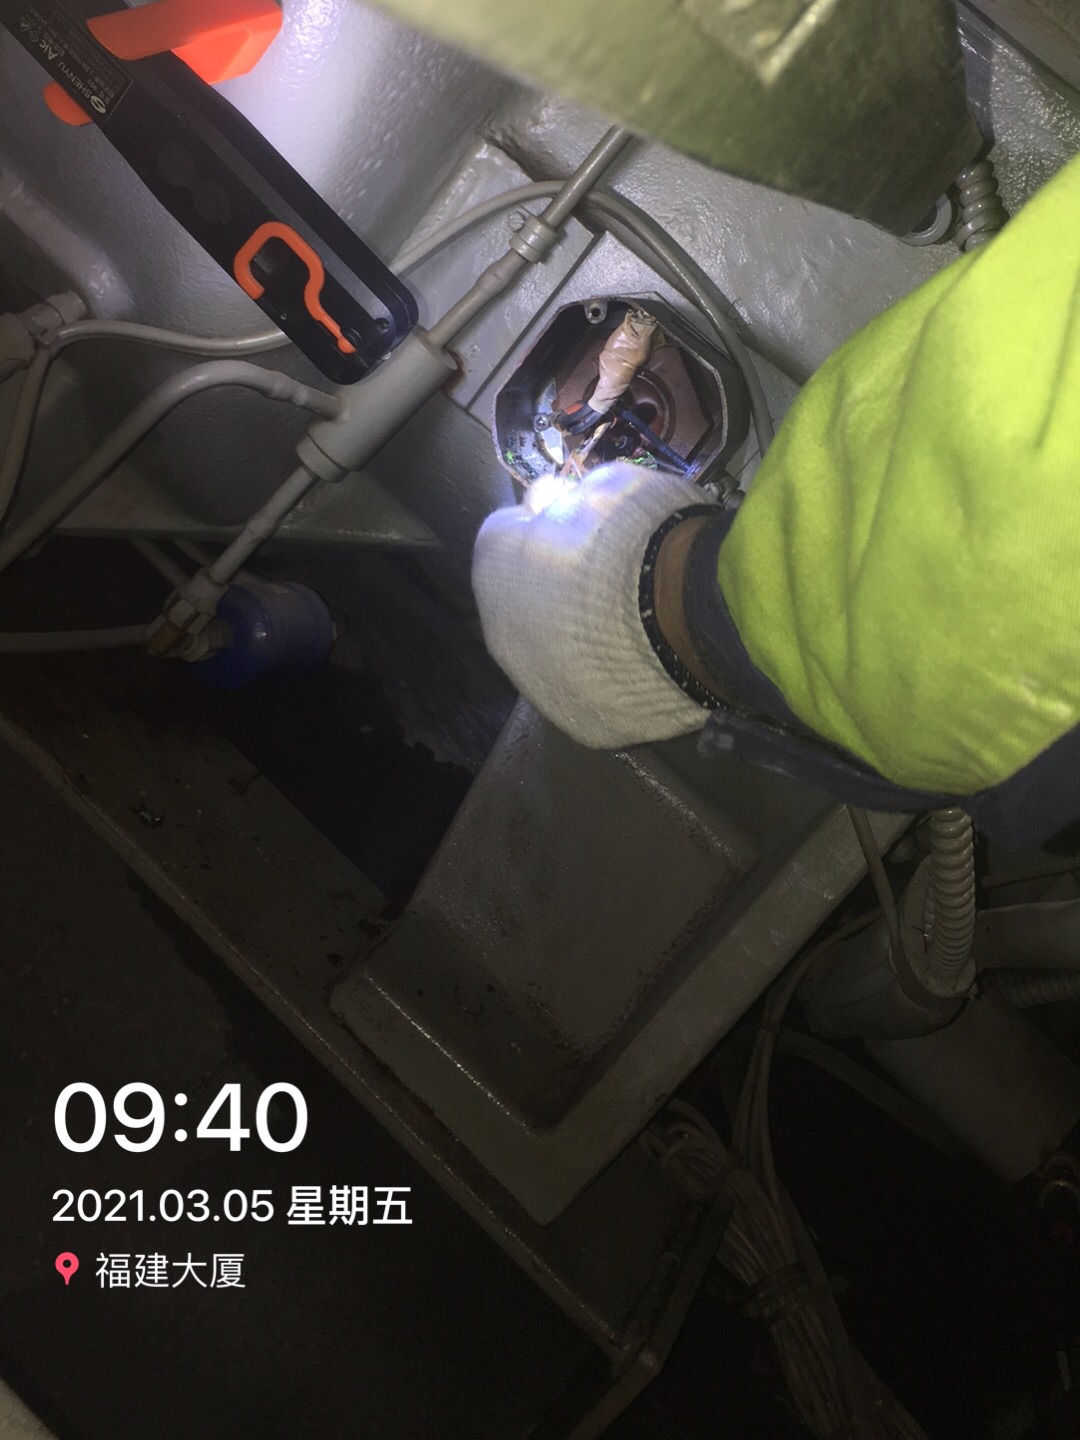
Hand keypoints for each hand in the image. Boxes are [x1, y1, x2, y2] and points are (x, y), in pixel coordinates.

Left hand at [472, 462, 715, 747]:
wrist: (683, 614)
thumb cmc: (641, 536)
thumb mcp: (605, 487)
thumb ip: (569, 499)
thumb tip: (549, 501)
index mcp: (495, 565)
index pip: (509, 537)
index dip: (548, 526)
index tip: (583, 525)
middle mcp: (500, 632)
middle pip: (526, 604)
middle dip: (559, 591)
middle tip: (613, 580)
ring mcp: (538, 686)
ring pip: (555, 656)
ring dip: (582, 641)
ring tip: (636, 626)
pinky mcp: (580, 724)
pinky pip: (593, 694)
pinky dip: (613, 680)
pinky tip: (647, 663)